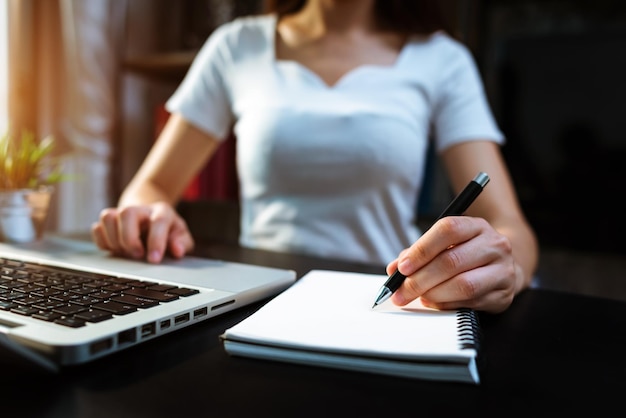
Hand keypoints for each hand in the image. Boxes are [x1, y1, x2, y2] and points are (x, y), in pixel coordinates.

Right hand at [91, 202, 194, 263]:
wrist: (150, 215)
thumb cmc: (167, 230)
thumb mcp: (181, 236)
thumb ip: (182, 243)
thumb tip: (177, 251)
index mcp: (162, 212)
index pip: (158, 221)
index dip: (156, 241)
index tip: (154, 260)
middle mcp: (140, 209)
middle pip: (126, 213)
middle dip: (129, 238)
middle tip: (137, 255)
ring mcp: (121, 213)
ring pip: (108, 217)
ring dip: (114, 240)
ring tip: (125, 253)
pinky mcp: (108, 221)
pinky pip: (97, 229)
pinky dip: (103, 243)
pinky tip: (116, 250)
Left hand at [386, 216, 519, 313]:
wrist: (503, 267)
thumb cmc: (466, 254)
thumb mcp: (445, 245)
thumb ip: (418, 254)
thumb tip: (393, 269)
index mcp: (476, 226)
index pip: (448, 230)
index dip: (422, 249)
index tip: (402, 267)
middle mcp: (494, 245)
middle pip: (451, 261)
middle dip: (420, 279)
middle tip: (401, 291)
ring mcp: (503, 270)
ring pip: (463, 285)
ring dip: (433, 294)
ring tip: (418, 296)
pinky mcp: (504, 295)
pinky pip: (470, 303)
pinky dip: (446, 304)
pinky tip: (434, 302)